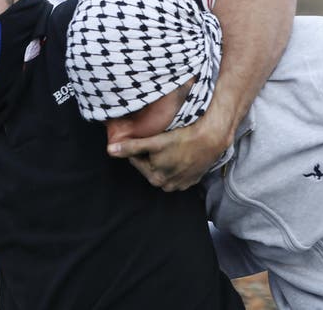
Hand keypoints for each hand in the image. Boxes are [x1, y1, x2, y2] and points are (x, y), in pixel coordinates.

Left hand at [107, 115, 228, 191]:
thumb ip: (131, 147)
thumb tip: (110, 150)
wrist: (211, 139)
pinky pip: (178, 172)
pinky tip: (180, 153)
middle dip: (150, 154)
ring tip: (169, 145)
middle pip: (150, 165)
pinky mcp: (193, 180)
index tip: (145, 138)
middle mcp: (167, 185)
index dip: (138, 147)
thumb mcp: (153, 142)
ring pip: (163, 168)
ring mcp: (181, 184)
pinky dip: (176, 164)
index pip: (136, 160)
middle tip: (158, 140)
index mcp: (155, 178)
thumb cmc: (182, 139)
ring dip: (163, 159)